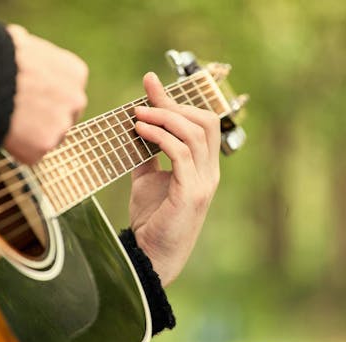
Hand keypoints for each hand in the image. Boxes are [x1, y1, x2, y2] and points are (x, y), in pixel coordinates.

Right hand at [4, 25, 87, 163]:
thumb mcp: (22, 43)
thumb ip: (33, 56)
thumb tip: (21, 45)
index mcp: (75, 73)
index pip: (68, 93)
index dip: (46, 98)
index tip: (29, 98)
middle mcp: (76, 101)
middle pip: (63, 118)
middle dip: (44, 120)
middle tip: (18, 115)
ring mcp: (62, 126)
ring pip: (48, 137)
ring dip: (31, 135)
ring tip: (5, 120)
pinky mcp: (44, 147)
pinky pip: (31, 154)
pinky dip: (17, 149)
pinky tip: (3, 133)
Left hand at [130, 72, 220, 286]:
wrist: (151, 255)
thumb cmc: (152, 219)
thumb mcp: (147, 180)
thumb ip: (147, 155)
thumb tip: (136, 128)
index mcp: (202, 167)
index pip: (201, 123)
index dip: (177, 100)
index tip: (150, 82)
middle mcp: (209, 172)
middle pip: (204, 122)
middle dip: (173, 105)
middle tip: (143, 100)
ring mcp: (203, 182)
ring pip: (195, 133)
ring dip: (165, 117)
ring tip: (138, 114)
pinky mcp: (191, 193)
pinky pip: (181, 154)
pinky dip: (160, 137)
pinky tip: (140, 130)